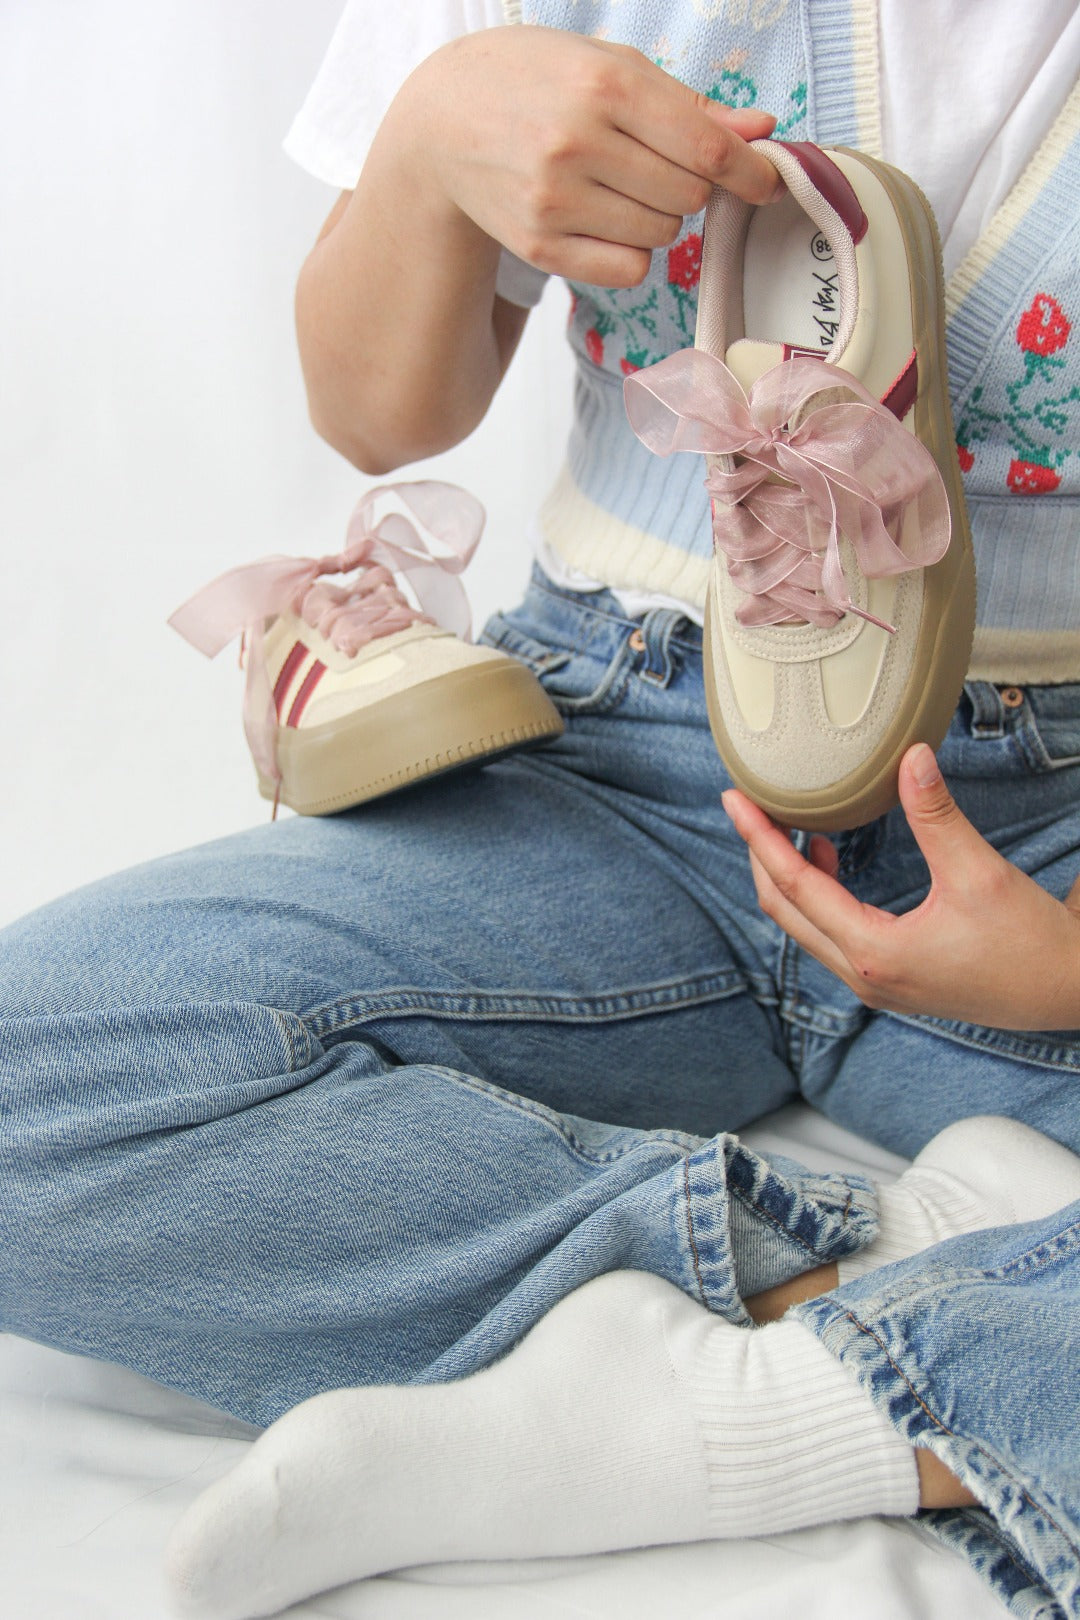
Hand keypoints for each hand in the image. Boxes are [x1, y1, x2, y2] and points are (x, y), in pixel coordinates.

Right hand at [393, 27, 781, 286]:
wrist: (442, 120)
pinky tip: (605, 219)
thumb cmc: (537, 82)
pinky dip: (632, 250)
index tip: (766, 182)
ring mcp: (554, 201)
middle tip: (658, 166)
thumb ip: (689, 104)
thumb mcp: (610, 67)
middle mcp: (578, 145)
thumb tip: (760, 132)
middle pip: (688, 197)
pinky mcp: (540, 245)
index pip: (706, 149)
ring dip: (658, 217)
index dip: (750, 172)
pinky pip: (627, 270)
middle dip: (689, 186)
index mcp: (605, 88)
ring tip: (619, 186)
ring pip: (661, 236)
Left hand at [723, 743, 1079, 1029]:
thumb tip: (910, 757)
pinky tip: (829, 858)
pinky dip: (815, 895)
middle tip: (748, 805)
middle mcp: (863, 975)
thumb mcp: (980, 874)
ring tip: (786, 823)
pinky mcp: (888, 980)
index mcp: (874, 952)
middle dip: (762, 854)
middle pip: (784, 910)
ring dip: (788, 875)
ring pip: (803, 926)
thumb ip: (937, 815)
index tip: (733, 800)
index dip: (760, 837)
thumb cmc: (1029, 944)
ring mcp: (873, 983)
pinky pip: (828, 934)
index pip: (795, 886)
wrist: (1067, 993)